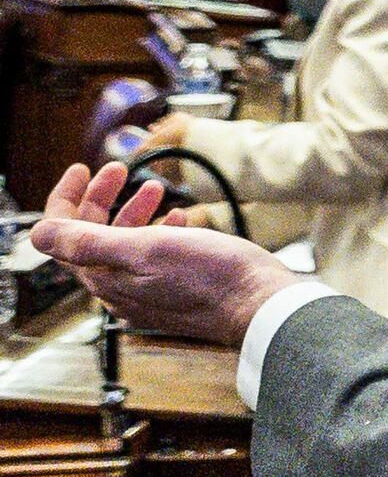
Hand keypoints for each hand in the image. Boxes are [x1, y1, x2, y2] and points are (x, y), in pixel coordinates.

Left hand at [29, 159, 288, 350]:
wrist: (260, 305)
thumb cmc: (212, 277)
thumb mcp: (147, 249)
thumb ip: (90, 243)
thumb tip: (38, 234)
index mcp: (107, 277)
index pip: (64, 236)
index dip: (67, 199)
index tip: (82, 171)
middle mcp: (120, 288)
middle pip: (92, 238)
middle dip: (101, 200)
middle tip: (120, 171)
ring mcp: (146, 291)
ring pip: (122, 245)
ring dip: (131, 212)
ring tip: (155, 190)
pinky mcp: (173, 291)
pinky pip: (150, 258)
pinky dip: (157, 231)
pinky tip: (181, 220)